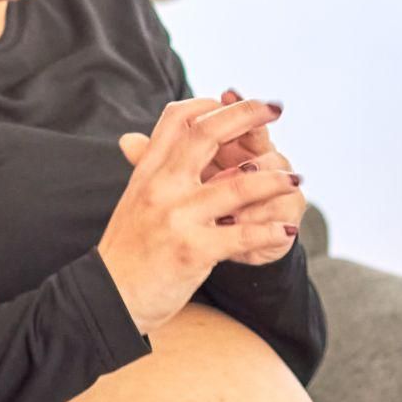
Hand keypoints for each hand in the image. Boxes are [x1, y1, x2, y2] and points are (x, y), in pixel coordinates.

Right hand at [98, 96, 301, 332]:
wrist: (106, 298)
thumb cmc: (126, 252)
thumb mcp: (133, 202)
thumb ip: (146, 170)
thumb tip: (134, 138)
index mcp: (148, 173)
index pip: (176, 119)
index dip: (208, 104)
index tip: (233, 102)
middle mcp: (160, 187)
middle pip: (206, 134)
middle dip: (246, 116)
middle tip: (274, 107)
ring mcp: (176, 218)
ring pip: (238, 186)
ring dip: (274, 179)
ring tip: (295, 179)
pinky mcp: (192, 251)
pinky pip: (242, 234)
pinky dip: (270, 231)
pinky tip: (286, 230)